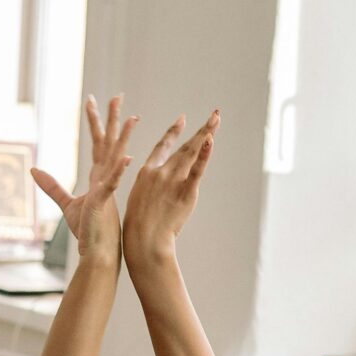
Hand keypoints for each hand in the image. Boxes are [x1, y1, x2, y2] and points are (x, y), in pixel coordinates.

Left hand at [31, 96, 136, 263]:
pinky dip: (119, 171)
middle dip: (112, 120)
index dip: (96, 122)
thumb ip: (51, 185)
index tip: (93, 102)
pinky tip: (126, 157)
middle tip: (117, 96)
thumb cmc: (87, 230)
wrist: (97, 252)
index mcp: (99, 177)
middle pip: (109, 143)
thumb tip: (34, 169)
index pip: (98, 144)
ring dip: (123, 138)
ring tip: (131, 118)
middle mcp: (106, 178)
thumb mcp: (66, 203)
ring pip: (116, 158)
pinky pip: (113, 183)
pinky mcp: (103, 202)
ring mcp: (107, 188)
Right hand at [123, 109, 218, 267]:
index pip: (163, 146)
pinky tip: (211, 140)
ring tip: (217, 119)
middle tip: (214, 115)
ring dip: (206, 133)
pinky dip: (205, 154)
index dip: (173, 132)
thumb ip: (149, 186)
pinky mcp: (185, 191)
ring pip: (193, 152)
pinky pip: (198, 170)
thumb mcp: (138, 198)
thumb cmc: (138, 226)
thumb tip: (155, 183)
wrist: (144, 240)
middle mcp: (160, 171)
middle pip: (184, 146)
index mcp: (146, 172)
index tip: (182, 119)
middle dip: (200, 129)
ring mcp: (173, 180)